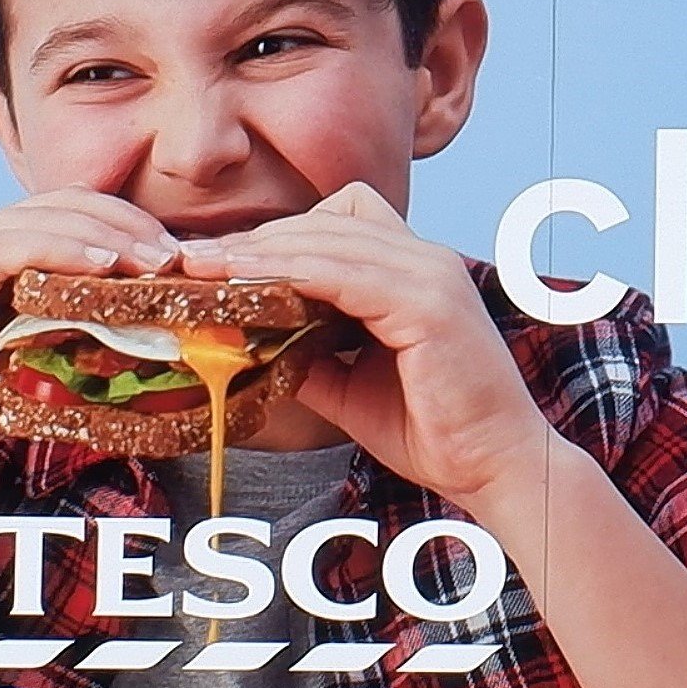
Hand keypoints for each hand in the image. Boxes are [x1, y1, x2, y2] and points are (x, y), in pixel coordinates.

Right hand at [0, 190, 179, 486]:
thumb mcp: (36, 370)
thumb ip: (82, 347)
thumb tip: (159, 354)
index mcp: (6, 254)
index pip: (83, 221)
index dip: (137, 235)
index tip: (186, 268)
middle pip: (75, 206)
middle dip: (136, 227)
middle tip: (185, 261)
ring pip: (49, 215)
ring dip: (113, 235)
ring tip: (160, 261)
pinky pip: (11, 243)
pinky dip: (63, 248)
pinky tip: (105, 267)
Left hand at [212, 185, 562, 515]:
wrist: (495, 468)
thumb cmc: (434, 430)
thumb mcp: (351, 386)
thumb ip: (305, 355)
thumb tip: (243, 342)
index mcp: (414, 270)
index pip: (336, 223)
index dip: (274, 237)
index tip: (214, 262)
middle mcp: (426, 258)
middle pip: (325, 219)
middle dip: (255, 239)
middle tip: (191, 262)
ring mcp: (430, 274)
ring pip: (328, 238)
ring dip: (260, 251)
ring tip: (204, 269)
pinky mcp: (428, 302)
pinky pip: (344, 273)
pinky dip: (290, 274)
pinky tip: (247, 288)